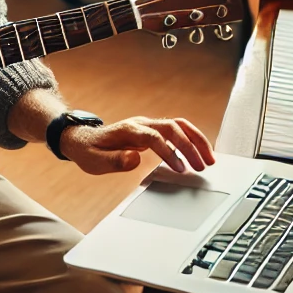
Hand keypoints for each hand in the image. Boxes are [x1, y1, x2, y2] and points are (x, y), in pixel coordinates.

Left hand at [59, 116, 214, 175]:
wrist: (83, 139)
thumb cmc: (89, 151)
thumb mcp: (95, 161)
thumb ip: (115, 160)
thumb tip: (135, 158)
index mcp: (128, 130)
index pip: (154, 137)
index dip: (168, 151)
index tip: (179, 168)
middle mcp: (141, 124)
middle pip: (172, 127)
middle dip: (190, 146)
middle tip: (203, 166)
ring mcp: (148, 125)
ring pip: (179, 125)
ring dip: (196, 140)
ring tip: (210, 159)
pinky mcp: (152, 131)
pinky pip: (177, 131)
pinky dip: (191, 139)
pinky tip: (200, 153)